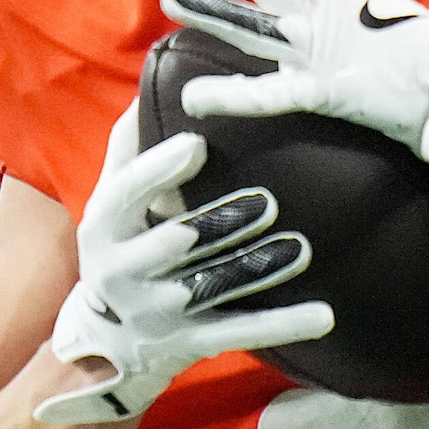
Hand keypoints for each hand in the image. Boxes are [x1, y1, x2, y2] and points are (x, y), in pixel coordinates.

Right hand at [34, 127, 333, 425]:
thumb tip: (148, 87)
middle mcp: (124, 270)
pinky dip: (283, 325)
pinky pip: (241, 332)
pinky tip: (324, 315)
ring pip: (212, 287)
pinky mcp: (192, 341)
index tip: (198, 144)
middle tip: (268, 203)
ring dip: (257, 268)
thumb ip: (128, 149)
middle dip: (218, 224)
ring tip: (300, 250)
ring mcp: (159, 310)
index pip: (128, 193)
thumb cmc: (120, 246)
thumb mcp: (109, 200)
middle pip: (175, 243)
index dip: (160, 170)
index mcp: (104, 226)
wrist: (105, 342)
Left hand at [157, 0, 428, 165]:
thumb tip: (305, 4)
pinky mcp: (325, 90)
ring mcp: (319, 49)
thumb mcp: (370, 14)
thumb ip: (331, 8)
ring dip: (210, 12)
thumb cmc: (423, 51)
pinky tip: (195, 98)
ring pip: (254, 25)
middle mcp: (317, 10)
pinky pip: (271, 94)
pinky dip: (232, 96)